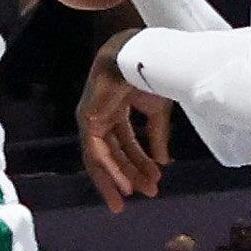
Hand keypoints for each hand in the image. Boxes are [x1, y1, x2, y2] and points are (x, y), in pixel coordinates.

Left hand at [77, 36, 171, 211]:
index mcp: (116, 110)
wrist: (138, 56)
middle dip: (132, 174)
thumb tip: (163, 162)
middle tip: (147, 193)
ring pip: (102, 157)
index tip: (153, 182)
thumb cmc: (147, 75)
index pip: (124, 144)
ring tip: (136, 193)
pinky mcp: (87, 120)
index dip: (139, 164)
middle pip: (114, 153)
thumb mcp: (157, 112)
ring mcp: (92, 118)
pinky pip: (96, 152)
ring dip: (120, 176)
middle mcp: (101, 116)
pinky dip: (109, 170)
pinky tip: (124, 183)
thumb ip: (157, 137)